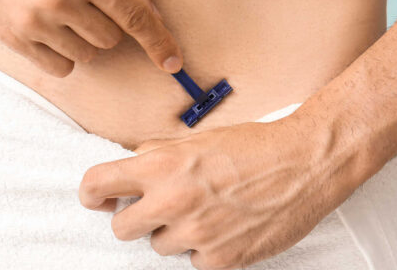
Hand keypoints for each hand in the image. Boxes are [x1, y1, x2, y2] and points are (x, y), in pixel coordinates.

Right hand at [0, 0, 182, 76]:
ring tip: (61, 9)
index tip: (173, 62)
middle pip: (112, 39)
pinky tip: (48, 27)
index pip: (136, 16)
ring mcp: (36, 21)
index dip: (159, 42)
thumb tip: (155, 14)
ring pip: (88, 54)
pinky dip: (62, 53)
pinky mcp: (15, 38)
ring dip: (84, 38)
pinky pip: (60, 66)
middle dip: (107, 23)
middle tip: (85, 1)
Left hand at [79, 117, 368, 269]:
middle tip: (161, 208)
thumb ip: (156, 155)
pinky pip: (193, 262)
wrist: (304, 163)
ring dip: (174, 234)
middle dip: (136, 219)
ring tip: (206, 212)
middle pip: (120, 228)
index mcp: (160, 165)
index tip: (100, 199)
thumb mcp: (195, 139)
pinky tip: (226, 227)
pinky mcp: (220, 260)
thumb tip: (127, 168)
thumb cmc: (251, 145)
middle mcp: (172, 201)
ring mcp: (196, 234)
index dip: (92, 194)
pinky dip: (206, 249)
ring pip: (158, 247)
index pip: (96, 185)